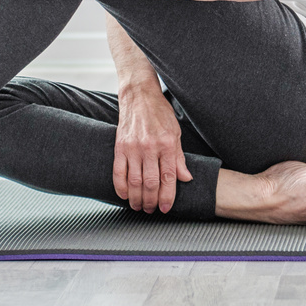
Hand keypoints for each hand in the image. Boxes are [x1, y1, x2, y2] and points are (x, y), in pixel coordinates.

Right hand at [114, 81, 192, 212]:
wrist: (139, 96)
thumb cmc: (160, 113)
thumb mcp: (176, 132)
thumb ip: (179, 157)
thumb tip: (186, 178)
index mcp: (167, 144)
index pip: (168, 177)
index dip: (167, 196)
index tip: (166, 207)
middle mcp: (150, 147)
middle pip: (150, 183)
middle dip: (151, 201)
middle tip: (151, 210)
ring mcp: (133, 147)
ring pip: (134, 181)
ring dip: (136, 198)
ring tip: (139, 206)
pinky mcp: (120, 147)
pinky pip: (118, 172)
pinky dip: (121, 187)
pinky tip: (125, 195)